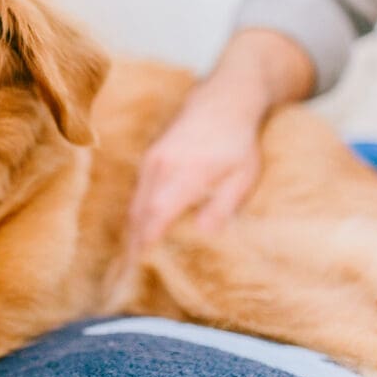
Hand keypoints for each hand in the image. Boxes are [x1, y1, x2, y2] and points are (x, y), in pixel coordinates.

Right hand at [127, 88, 263, 250]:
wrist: (221, 103)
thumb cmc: (238, 143)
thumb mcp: (242, 176)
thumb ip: (222, 206)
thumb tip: (202, 235)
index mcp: (185, 173)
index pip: (157, 213)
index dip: (148, 240)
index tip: (142, 266)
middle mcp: (161, 166)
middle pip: (139, 212)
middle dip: (136, 243)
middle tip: (134, 273)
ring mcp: (151, 161)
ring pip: (135, 204)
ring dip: (134, 231)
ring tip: (135, 259)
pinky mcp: (148, 160)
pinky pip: (138, 193)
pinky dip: (138, 215)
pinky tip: (142, 231)